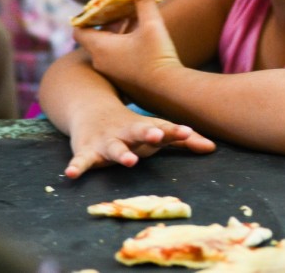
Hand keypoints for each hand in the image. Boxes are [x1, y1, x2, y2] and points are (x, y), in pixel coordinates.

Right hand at [65, 110, 215, 178]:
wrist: (92, 110)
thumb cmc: (133, 128)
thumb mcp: (157, 132)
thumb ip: (183, 142)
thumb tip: (213, 149)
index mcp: (147, 128)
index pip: (164, 127)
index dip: (176, 131)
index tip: (188, 132)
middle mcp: (128, 132)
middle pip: (139, 131)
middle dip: (148, 133)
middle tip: (158, 135)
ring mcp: (107, 141)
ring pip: (114, 147)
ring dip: (120, 153)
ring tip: (129, 161)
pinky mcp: (86, 150)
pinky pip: (81, 160)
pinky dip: (76, 166)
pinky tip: (71, 175)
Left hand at [74, 0, 181, 87]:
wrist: (170, 92)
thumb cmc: (157, 56)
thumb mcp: (152, 24)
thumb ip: (144, 0)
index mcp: (100, 47)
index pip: (79, 29)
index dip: (87, 16)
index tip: (102, 8)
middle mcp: (101, 62)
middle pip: (95, 38)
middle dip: (109, 23)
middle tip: (124, 11)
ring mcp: (112, 75)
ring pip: (108, 50)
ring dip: (118, 36)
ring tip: (136, 23)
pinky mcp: (124, 83)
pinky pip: (117, 62)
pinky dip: (125, 50)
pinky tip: (143, 43)